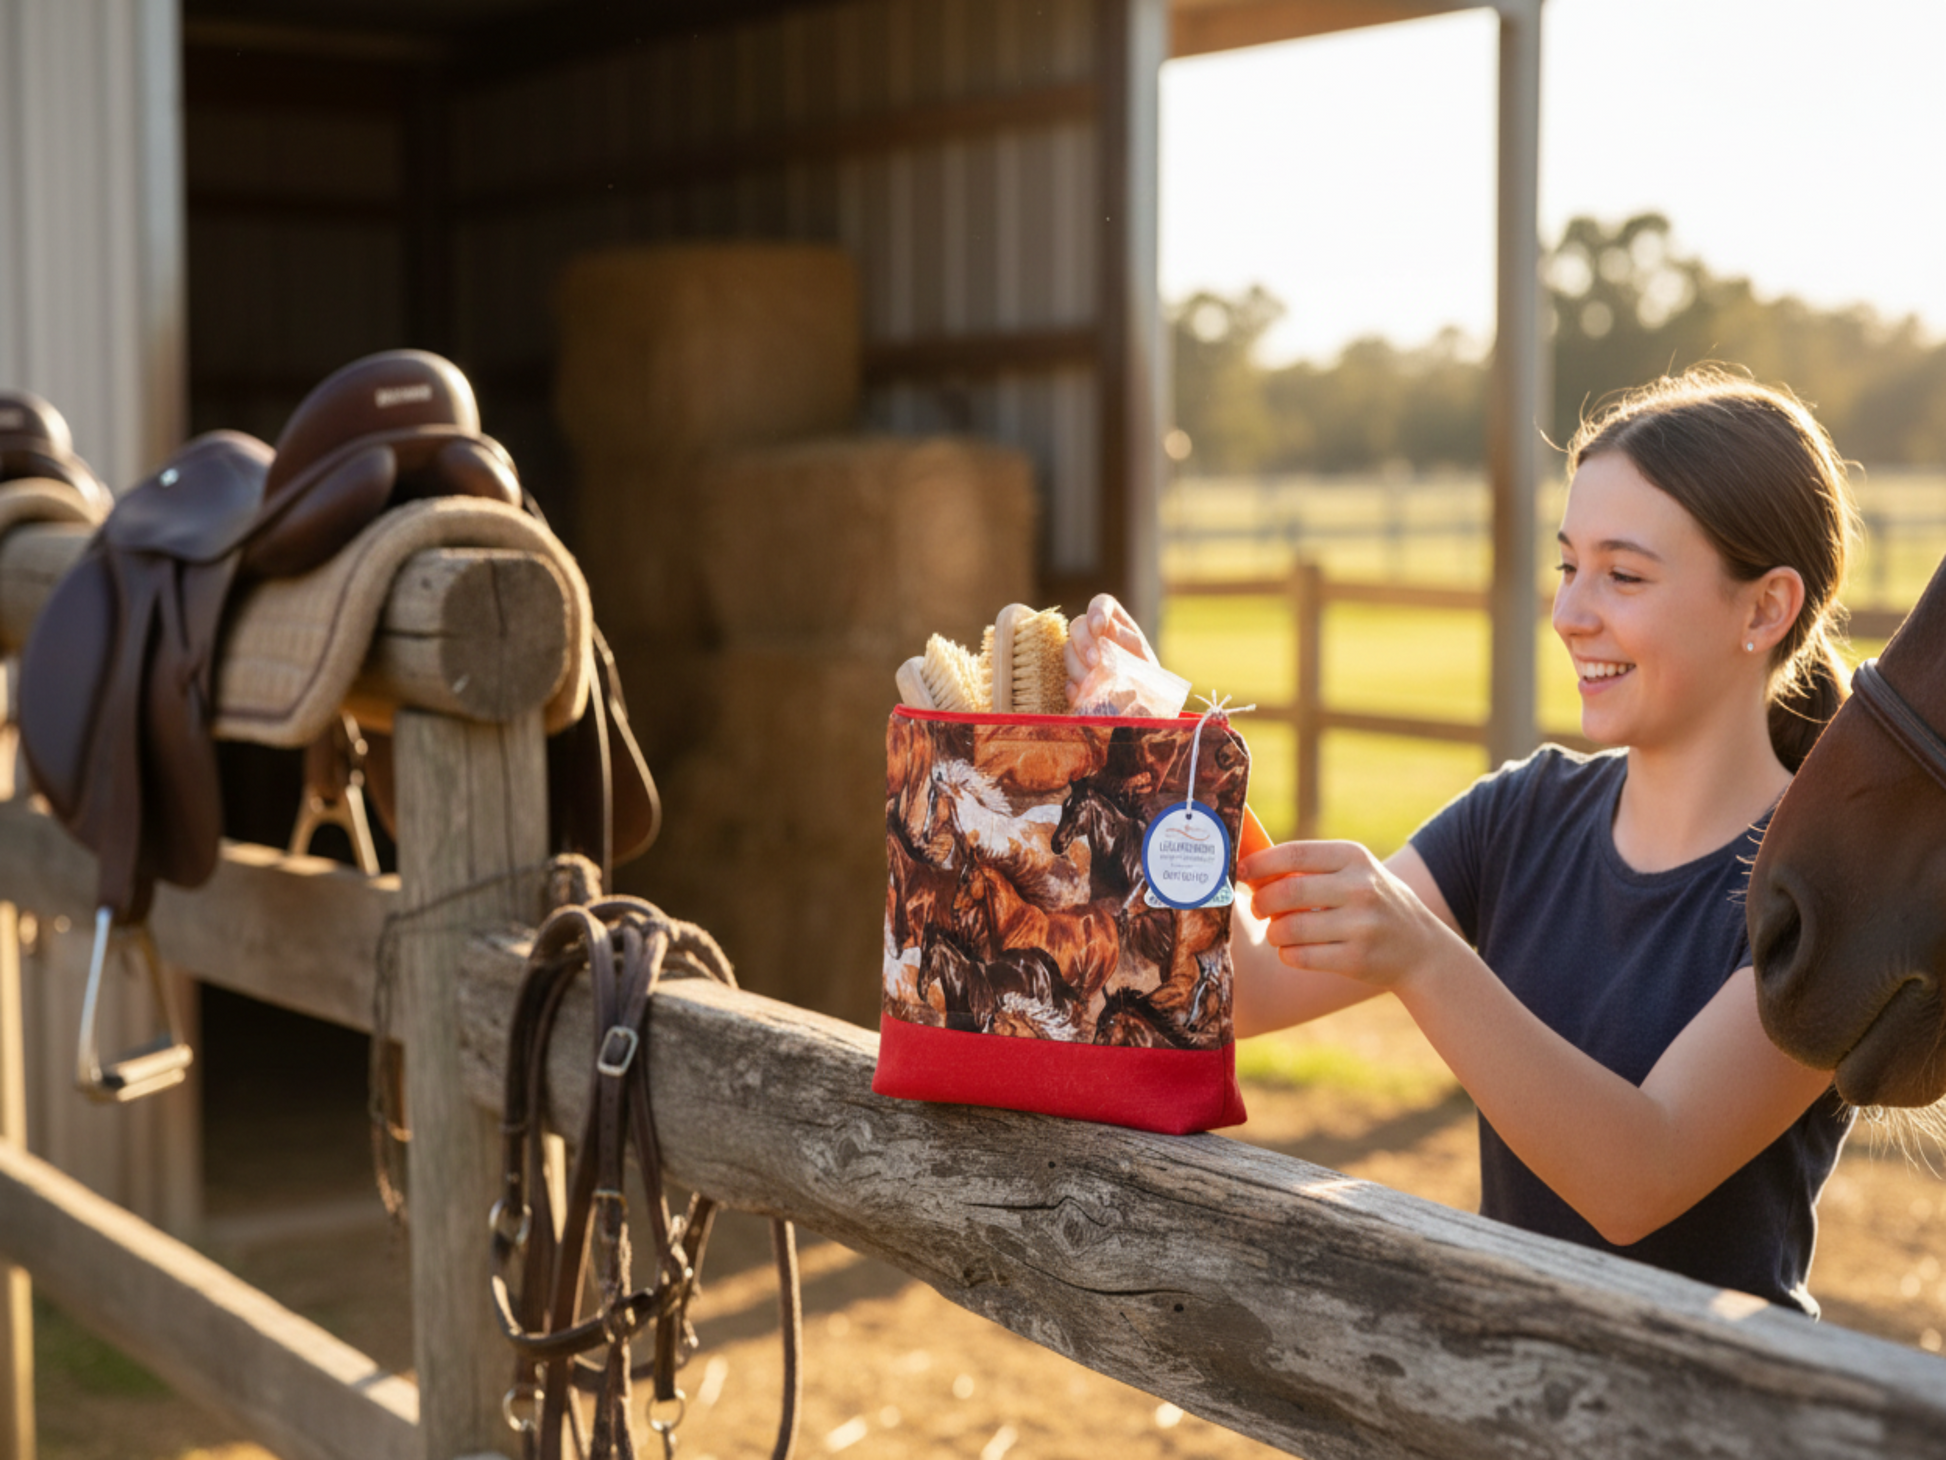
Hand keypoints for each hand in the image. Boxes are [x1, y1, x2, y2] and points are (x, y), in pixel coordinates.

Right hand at [1065, 593, 1158, 700]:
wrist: (1147, 707)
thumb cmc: (1150, 679)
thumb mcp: (1146, 658)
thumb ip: (1132, 646)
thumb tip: (1110, 637)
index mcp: (1116, 623)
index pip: (1101, 604)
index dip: (1096, 611)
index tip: (1098, 628)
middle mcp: (1095, 636)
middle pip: (1077, 625)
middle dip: (1083, 643)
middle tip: (1094, 664)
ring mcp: (1081, 656)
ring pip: (1068, 650)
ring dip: (1077, 668)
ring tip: (1092, 685)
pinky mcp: (1074, 680)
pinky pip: (1065, 680)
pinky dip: (1073, 689)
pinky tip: (1083, 696)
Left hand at [1238, 838, 1463, 991]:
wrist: (1421, 949)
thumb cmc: (1372, 903)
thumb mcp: (1355, 873)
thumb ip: (1311, 867)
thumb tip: (1250, 865)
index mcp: (1354, 857)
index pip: (1294, 853)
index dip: (1260, 863)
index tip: (1240, 871)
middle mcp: (1361, 888)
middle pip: (1287, 893)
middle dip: (1261, 902)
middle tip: (1258, 908)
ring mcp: (1361, 925)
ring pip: (1289, 928)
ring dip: (1274, 932)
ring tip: (1279, 931)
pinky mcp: (1357, 958)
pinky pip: (1300, 956)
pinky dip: (1287, 954)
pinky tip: (1293, 950)